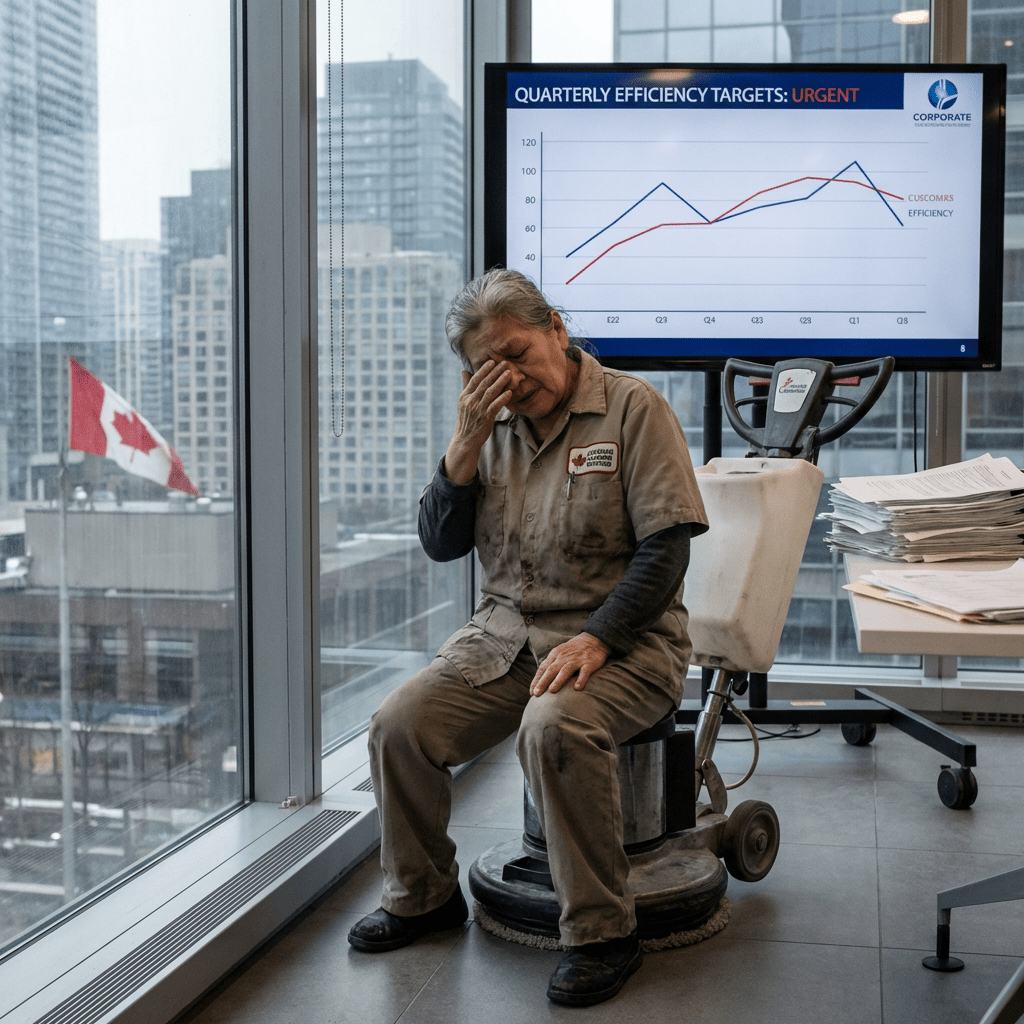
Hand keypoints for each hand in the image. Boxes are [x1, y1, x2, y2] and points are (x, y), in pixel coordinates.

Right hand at [444, 360, 512, 484]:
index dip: (483, 370)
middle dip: (494, 372)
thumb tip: (464, 371)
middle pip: (484, 384)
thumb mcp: (462, 403)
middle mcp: (470, 401)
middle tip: (504, 363)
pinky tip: (509, 392)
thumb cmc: (466, 421)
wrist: (465, 441)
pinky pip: (495, 406)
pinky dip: (502, 398)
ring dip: (500, 382)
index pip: (474, 380)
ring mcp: (478, 410)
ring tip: (509, 373)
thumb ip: (465, 386)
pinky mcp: (485, 418)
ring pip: (490, 392)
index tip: (492, 361)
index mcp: (464, 397)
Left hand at [530, 633, 611, 695]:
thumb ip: (550, 665)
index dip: (537, 680)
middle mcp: (564, 657)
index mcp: (556, 655)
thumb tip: (539, 681)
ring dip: (558, 680)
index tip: (532, 692)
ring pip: (566, 670)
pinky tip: (577, 688)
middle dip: (543, 682)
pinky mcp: (589, 663)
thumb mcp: (559, 653)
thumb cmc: (573, 650)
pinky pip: (584, 671)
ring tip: (552, 690)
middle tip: (537, 694)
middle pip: (551, 670)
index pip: (543, 668)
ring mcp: (577, 660)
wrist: (593, 639)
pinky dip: (581, 679)